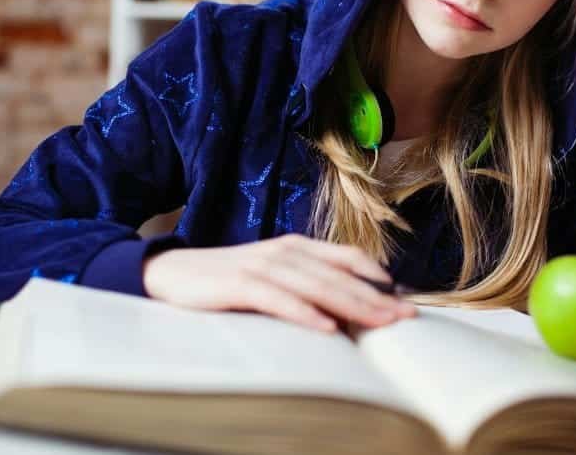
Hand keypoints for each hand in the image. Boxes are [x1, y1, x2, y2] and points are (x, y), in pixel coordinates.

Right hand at [142, 234, 416, 332]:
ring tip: (381, 322)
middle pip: (339, 275)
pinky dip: (305, 314)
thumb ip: (304, 284)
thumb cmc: (225, 280)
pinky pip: (279, 300)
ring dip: (353, 305)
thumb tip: (345, 310)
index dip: (378, 276)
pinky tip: (328, 329)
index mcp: (295, 247)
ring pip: (317, 286)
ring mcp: (261, 265)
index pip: (347, 258)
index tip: (405, 297)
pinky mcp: (239, 284)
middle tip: (406, 316)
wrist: (169, 272)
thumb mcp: (271, 276)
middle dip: (376, 297)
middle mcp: (284, 251)